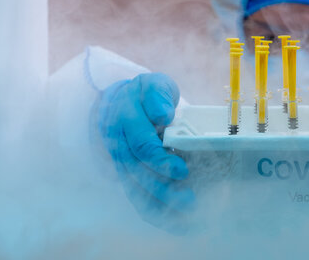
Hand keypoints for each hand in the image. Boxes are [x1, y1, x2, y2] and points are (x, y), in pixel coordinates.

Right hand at [97, 73, 194, 232]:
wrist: (120, 103)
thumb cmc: (145, 95)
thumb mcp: (153, 84)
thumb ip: (158, 95)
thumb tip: (163, 114)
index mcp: (125, 119)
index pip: (142, 145)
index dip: (161, 160)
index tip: (182, 170)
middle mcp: (119, 143)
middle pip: (138, 174)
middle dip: (164, 189)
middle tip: (190, 199)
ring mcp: (120, 162)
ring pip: (135, 190)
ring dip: (161, 206)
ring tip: (188, 215)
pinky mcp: (126, 175)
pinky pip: (137, 199)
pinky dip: (157, 213)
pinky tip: (180, 225)